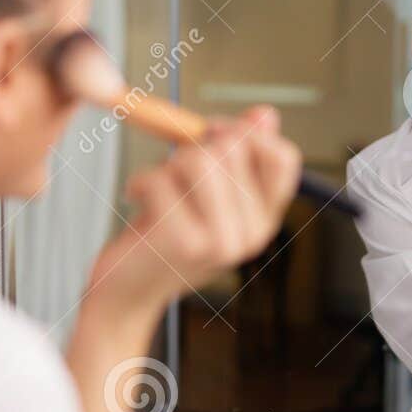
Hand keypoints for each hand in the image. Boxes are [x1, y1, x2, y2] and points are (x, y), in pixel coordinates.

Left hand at [88, 107, 300, 317]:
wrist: (127, 296)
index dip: (246, 133)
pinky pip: (160, 179)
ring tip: (157, 192)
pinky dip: (139, 183)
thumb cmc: (163, 238)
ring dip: (166, 166)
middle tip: (174, 170)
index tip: (213, 137)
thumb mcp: (206, 197)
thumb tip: (266, 114)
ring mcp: (221, 242)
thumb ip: (237, 156)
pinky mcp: (183, 243)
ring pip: (197, 160)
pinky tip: (137, 201)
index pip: (283, 158)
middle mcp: (252, 235)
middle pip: (234, 148)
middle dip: (195, 145)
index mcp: (264, 221)